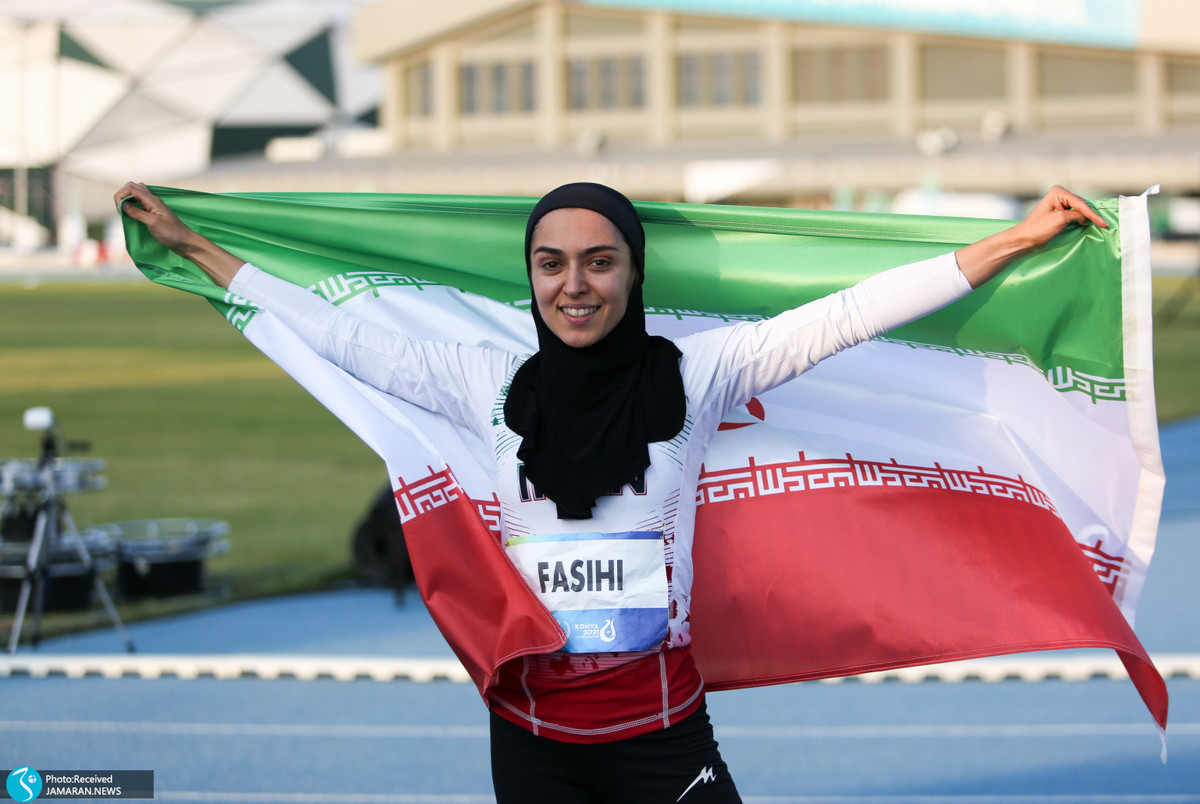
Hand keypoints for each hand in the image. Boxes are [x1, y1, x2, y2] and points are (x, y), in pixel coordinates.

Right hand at [114, 182, 197, 253]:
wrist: (186, 243)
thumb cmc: (172, 234)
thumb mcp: (153, 223)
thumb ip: (137, 213)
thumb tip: (122, 204)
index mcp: (152, 200)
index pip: (131, 187)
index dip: (121, 195)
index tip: (120, 209)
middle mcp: (152, 200)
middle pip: (133, 188)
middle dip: (123, 195)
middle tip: (121, 210)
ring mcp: (153, 206)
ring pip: (137, 195)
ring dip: (128, 200)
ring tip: (125, 213)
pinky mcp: (154, 213)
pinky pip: (140, 203)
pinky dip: (133, 206)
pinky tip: (132, 216)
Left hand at [955, 185, 1106, 288]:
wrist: (1023, 240)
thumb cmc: (1038, 229)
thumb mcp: (1061, 220)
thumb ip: (1076, 215)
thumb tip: (1086, 217)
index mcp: (1058, 192)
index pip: (1080, 204)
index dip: (1093, 215)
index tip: (1105, 224)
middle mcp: (1060, 194)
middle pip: (1082, 205)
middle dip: (1092, 215)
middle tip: (1106, 224)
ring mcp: (1059, 204)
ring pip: (1080, 211)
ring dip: (1088, 218)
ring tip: (1102, 225)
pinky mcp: (1059, 213)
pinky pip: (1075, 216)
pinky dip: (1082, 221)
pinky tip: (1091, 225)